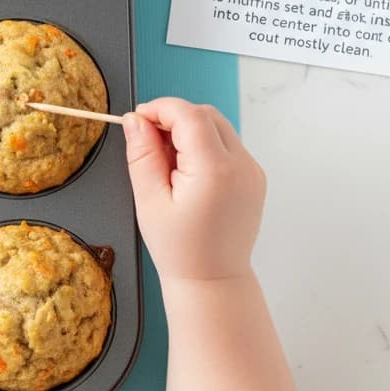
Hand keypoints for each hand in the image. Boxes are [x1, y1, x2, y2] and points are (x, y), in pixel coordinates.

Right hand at [123, 98, 264, 282]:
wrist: (213, 280)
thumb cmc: (179, 249)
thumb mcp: (149, 200)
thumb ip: (142, 154)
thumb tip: (135, 120)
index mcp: (214, 170)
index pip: (189, 115)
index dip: (160, 109)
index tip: (138, 120)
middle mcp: (241, 165)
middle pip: (206, 115)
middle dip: (174, 118)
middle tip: (149, 143)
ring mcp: (252, 170)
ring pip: (218, 127)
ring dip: (190, 131)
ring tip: (168, 163)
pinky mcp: (254, 177)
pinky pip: (228, 145)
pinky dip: (205, 146)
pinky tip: (187, 173)